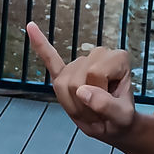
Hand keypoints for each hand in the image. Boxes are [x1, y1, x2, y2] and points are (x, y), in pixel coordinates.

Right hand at [26, 21, 135, 142]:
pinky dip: (40, 44)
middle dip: (83, 104)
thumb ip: (107, 106)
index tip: (109, 109)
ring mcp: (80, 62)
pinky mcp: (64, 71)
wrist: (113, 126)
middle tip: (97, 114)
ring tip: (86, 110)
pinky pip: (50, 58)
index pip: (95, 74)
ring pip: (62, 83)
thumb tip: (82, 91)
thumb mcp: (122, 118)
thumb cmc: (122, 119)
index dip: (99, 98)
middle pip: (77, 80)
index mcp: (117, 58)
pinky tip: (31, 27)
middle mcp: (99, 54)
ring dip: (71, 104)